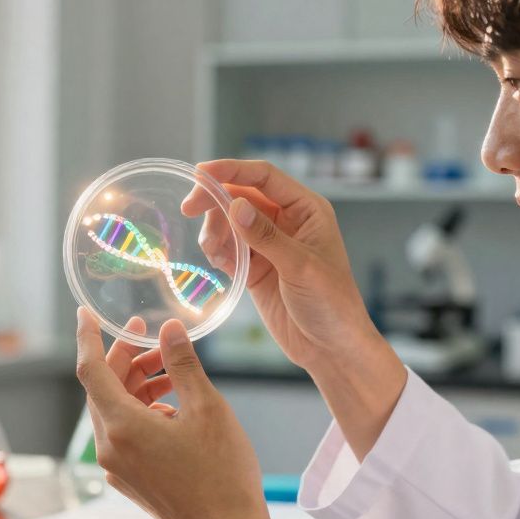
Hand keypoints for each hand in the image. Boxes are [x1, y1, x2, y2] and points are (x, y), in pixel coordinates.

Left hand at [75, 308, 277, 518]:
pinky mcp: (130, 481)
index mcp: (121, 427)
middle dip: (127, 360)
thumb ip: (183, 363)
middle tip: (152, 338)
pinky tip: (174, 409)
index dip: (88, 336)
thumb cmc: (222, 474)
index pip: (90, 369)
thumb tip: (168, 328)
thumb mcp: (207, 408)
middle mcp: (110, 448)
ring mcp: (118, 468)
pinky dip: (143, 413)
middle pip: (104, 390)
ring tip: (174, 374)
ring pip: (116, 412)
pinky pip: (125, 435)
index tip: (86, 314)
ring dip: (139, 387)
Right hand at [186, 159, 379, 371]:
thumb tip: (235, 205)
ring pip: (231, 221)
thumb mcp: (299, 266)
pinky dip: (217, 251)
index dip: (231, 170)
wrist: (331, 348)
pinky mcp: (256, 267)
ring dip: (215, 230)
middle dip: (215, 200)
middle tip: (188, 209)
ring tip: (213, 252)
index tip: (200, 173)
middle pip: (242, 195)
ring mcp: (269, 244)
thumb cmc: (331, 304)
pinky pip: (228, 247)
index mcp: (307, 210)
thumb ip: (265, 236)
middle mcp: (287, 221)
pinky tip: (219, 264)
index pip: (264, 177)